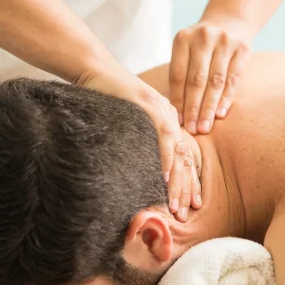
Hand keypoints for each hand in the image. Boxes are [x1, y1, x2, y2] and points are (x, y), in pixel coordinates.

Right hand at [80, 69, 201, 221]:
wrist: (93, 70)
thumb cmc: (106, 99)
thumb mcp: (128, 124)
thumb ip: (140, 143)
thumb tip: (143, 174)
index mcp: (167, 122)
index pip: (184, 157)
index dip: (189, 182)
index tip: (191, 206)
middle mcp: (169, 116)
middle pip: (185, 157)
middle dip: (186, 187)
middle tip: (185, 214)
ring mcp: (161, 109)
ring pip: (177, 150)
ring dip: (178, 180)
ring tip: (176, 204)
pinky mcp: (148, 103)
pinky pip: (161, 134)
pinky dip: (164, 157)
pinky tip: (165, 177)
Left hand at [170, 20, 249, 134]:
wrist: (230, 20)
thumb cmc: (201, 45)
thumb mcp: (186, 51)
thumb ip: (181, 75)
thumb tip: (175, 113)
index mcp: (183, 38)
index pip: (178, 75)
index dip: (177, 100)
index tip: (177, 121)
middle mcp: (203, 38)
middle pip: (197, 80)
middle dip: (193, 108)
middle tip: (192, 130)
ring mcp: (225, 42)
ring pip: (216, 82)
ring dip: (209, 108)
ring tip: (205, 127)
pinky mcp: (242, 49)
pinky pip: (233, 79)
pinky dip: (226, 98)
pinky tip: (221, 114)